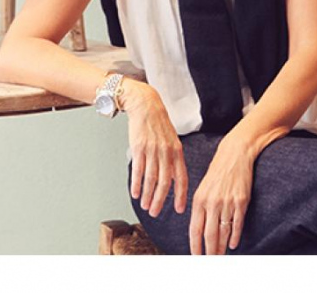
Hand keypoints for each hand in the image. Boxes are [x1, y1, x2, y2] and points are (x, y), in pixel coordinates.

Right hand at [122, 80, 187, 217]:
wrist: (145, 104)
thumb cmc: (158, 123)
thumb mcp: (172, 140)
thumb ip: (173, 160)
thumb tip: (174, 179)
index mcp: (177, 151)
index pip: (181, 178)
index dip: (180, 195)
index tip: (179, 209)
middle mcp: (166, 152)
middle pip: (165, 182)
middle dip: (160, 200)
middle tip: (155, 212)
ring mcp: (152, 150)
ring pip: (151, 179)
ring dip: (147, 195)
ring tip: (144, 206)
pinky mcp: (138, 147)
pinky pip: (138, 170)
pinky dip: (136, 184)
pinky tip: (135, 193)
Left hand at [189, 136, 253, 254]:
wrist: (235, 155)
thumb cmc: (218, 171)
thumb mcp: (203, 187)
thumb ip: (200, 207)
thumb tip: (199, 228)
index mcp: (199, 199)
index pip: (195, 229)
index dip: (195, 245)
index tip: (196, 256)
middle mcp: (212, 203)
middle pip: (209, 235)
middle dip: (209, 251)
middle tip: (210, 261)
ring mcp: (227, 203)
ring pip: (223, 232)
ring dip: (221, 247)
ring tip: (219, 256)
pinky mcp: (241, 202)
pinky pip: (237, 224)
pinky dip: (234, 236)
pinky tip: (232, 244)